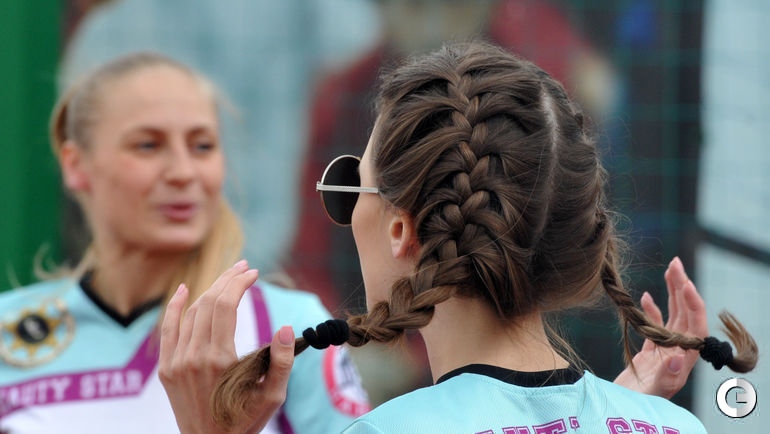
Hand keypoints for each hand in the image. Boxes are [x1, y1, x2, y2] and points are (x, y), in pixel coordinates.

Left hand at [159, 260, 294, 432]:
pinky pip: (167, 329)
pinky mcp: (166, 369)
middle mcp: (194, 357)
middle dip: (227, 279)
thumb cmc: (246, 420)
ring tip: (228, 277)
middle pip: (208, 303)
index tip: (253, 273)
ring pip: (191, 312)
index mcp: (220, 360)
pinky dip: (174, 307)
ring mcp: (176, 362)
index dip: (239, 284)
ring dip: (209, 289)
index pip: (226, 306)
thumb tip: (286, 328)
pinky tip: (185, 289)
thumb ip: (283, 362)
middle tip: (244, 267)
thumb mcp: (273, 396)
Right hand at [613, 257, 707, 398]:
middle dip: (682, 288)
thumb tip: (679, 355)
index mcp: (684, 359)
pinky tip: (645, 296)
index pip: (696, 325)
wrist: (621, 411)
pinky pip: (656, 325)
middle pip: (686, 314)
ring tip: (669, 270)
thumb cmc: (637, 404)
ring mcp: (665, 350)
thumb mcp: (652, 392)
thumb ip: (667, 375)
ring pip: (673, 316)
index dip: (692, 303)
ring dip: (672, 293)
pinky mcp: (651, 352)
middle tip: (675, 263)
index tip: (685, 283)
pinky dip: (652, 309)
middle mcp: (678, 352)